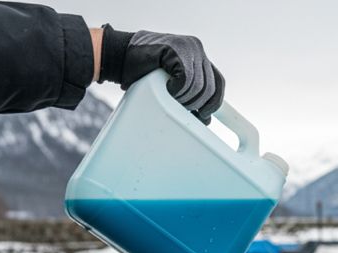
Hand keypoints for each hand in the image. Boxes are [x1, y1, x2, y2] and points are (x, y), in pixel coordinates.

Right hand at [98, 25, 224, 122]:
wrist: (119, 58)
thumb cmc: (144, 75)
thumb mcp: (174, 87)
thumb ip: (191, 96)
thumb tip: (207, 119)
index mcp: (200, 58)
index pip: (218, 84)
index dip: (213, 103)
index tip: (203, 115)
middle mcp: (197, 50)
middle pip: (209, 88)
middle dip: (195, 103)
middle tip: (178, 104)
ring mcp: (188, 48)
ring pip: (198, 86)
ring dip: (184, 98)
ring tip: (170, 95)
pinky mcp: (176, 49)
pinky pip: (186, 78)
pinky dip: (178, 89)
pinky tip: (168, 88)